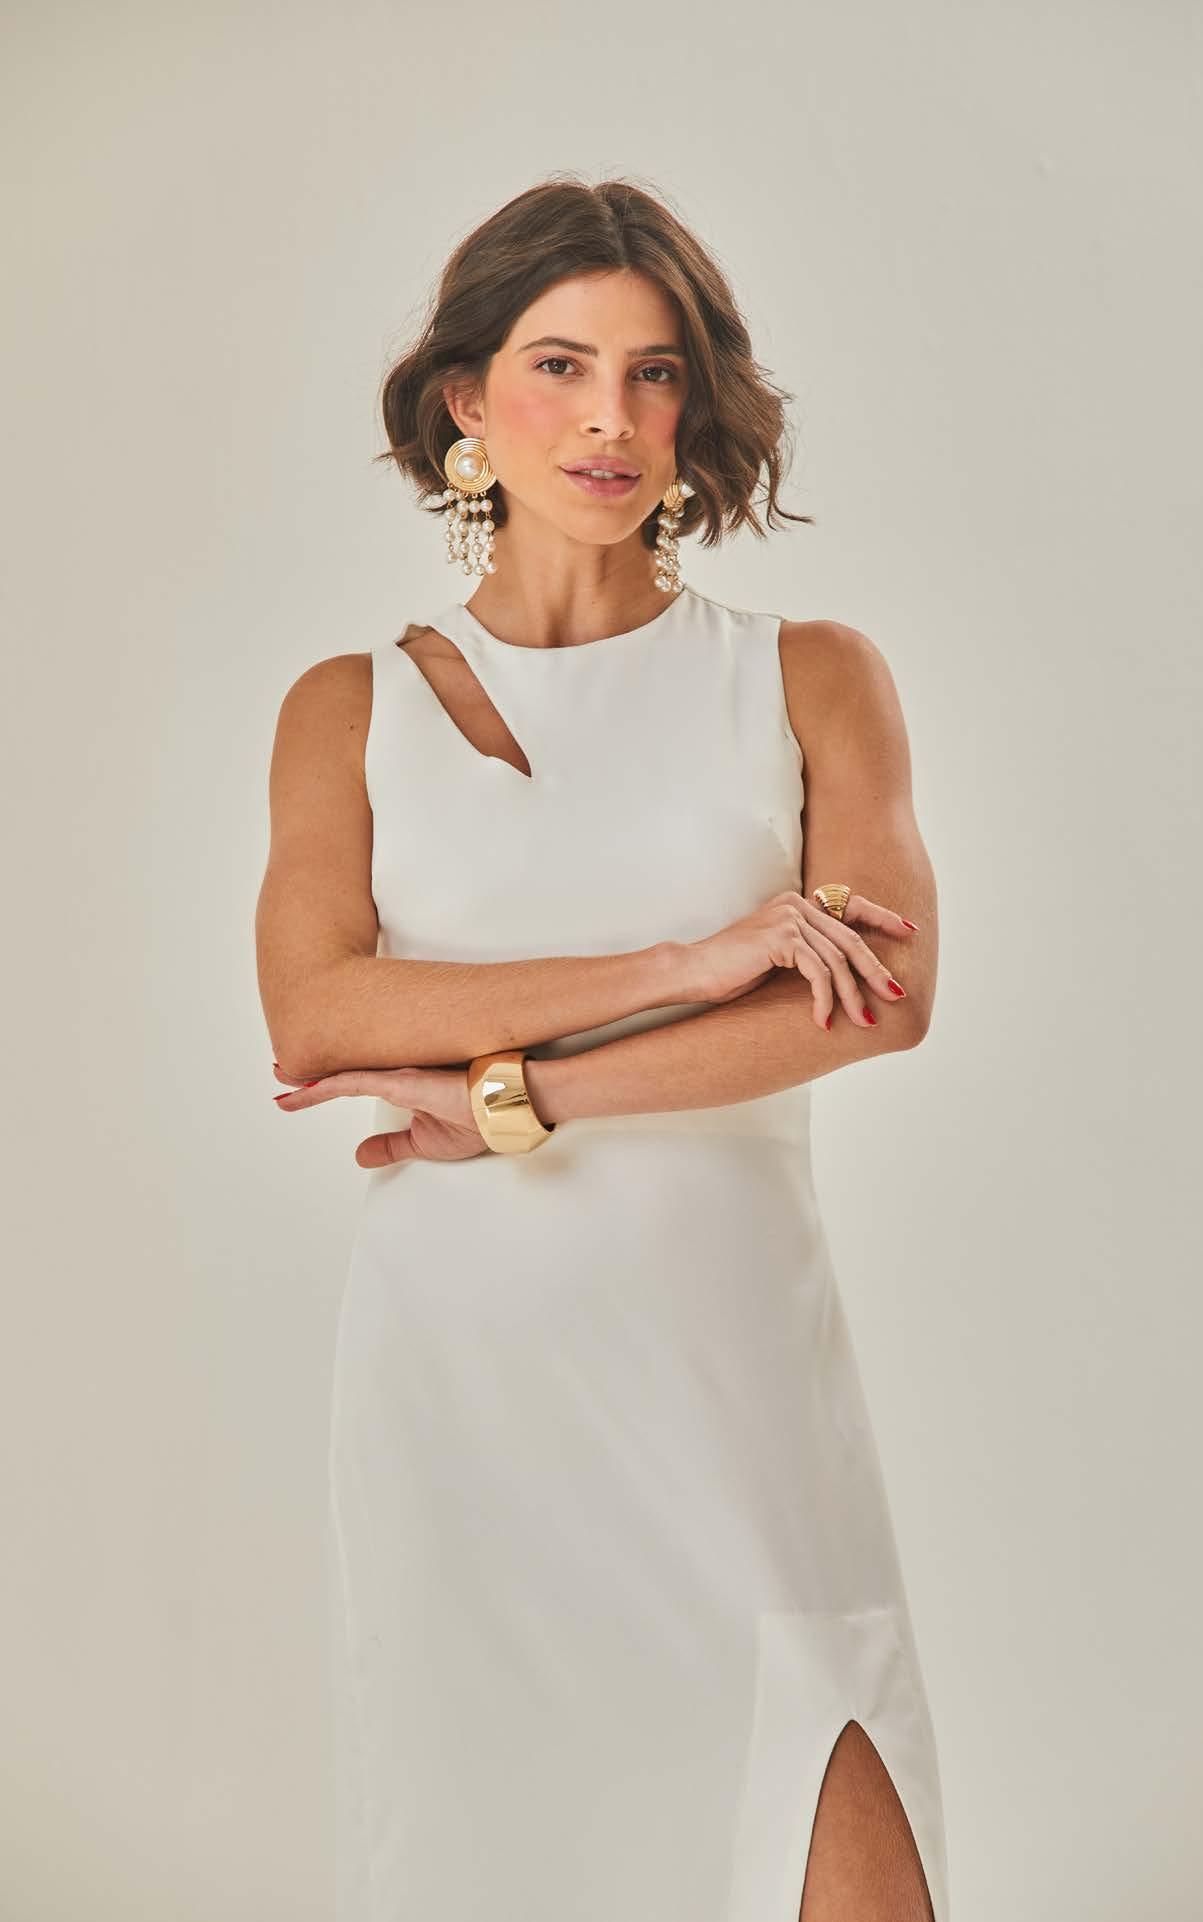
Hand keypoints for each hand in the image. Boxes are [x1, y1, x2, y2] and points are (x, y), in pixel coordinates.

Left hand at [271, 1062, 488, 1166]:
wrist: (505, 1109)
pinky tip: (302, 1087)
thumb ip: (390, 1146)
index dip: (323, 1086)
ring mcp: (396, 1075)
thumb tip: (360, 1156)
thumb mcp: (423, 1142)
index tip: (296, 1090)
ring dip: (308, 1079)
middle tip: (280, 1073)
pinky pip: (352, 1082)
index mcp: (402, 1085)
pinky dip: (324, 1085)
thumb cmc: (478, 1120)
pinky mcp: (401, 1080)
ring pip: (341, 1075)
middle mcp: (395, 1075)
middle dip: (307, 1075)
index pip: (352, 1083)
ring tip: (281, 1076)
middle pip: (340, 1074)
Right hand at [682, 889, 915, 1029]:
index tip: (908, 931)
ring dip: (852, 995)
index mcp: (798, 903)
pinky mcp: (782, 937)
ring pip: (837, 960)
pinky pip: (817, 972)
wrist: (694, 971)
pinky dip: (824, 999)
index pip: (851, 906)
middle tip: (895, 994)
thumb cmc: (731, 970)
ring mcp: (789, 917)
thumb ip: (808, 953)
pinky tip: (823, 1020)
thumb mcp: (778, 957)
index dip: (882, 917)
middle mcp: (796, 904)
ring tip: (862, 1020)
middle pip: (850, 938)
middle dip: (876, 970)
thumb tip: (845, 972)